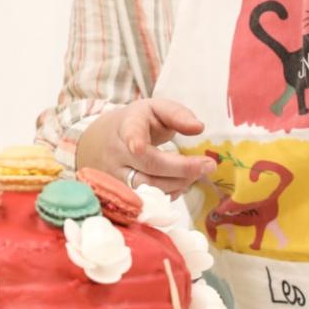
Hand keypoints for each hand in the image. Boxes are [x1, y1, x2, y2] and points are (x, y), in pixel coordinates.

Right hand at [75, 98, 209, 196]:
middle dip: (182, 168)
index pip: (129, 133)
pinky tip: (180, 182)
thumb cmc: (137, 124)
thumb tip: (198, 128)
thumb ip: (177, 114)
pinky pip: (147, 199)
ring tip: (196, 172)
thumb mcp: (155, 109)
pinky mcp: (120, 193)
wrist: (100, 142)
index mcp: (127, 126)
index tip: (137, 147)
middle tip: (208, 165)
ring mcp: (116, 176)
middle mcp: (117, 153)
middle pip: (149, 165)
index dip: (133, 140)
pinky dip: (168, 193)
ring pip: (149, 186)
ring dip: (178, 182)